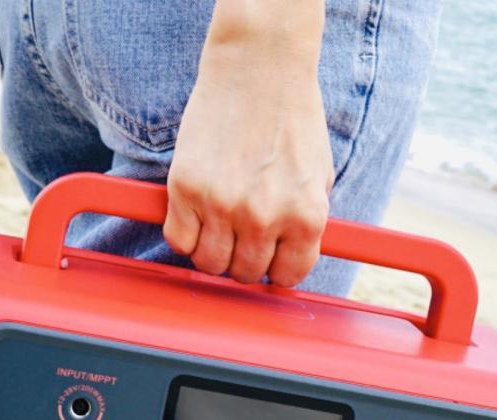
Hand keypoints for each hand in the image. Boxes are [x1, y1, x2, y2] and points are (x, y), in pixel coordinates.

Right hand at [163, 1, 331, 287]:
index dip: (275, 267)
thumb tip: (286, 262)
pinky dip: (184, 233)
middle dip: (242, 258)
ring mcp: (222, 204)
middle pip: (244, 273)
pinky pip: (178, 239)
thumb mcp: (318, 178)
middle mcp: (263, 217)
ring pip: (209, 263)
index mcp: (305, 216)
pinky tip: (195, 213)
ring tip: (217, 224)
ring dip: (212, 250)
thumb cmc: (292, 119)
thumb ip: (304, 223)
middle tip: (239, 234)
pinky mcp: (186, 186)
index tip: (267, 256)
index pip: (286, 275)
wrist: (259, 67)